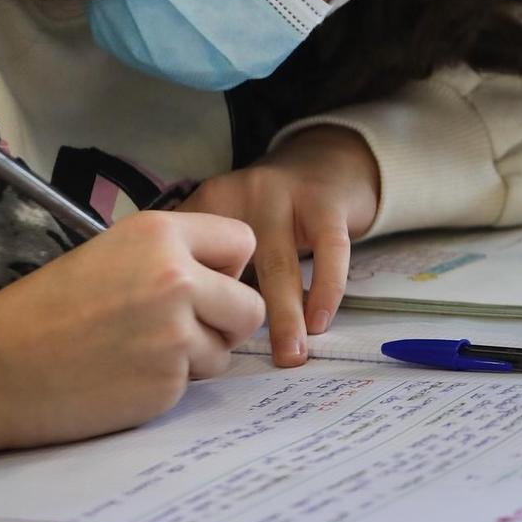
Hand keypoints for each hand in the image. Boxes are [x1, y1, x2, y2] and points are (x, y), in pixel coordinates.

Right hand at [0, 211, 263, 452]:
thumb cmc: (46, 309)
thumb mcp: (111, 252)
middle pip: (251, 304)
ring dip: (195, 356)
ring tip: (138, 350)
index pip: (243, 241)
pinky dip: (167, 384)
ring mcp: (175, 334)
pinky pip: (194, 384)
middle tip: (182, 327)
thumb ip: (173, 256)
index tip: (201, 281)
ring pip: (226, 349)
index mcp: (161, 234)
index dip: (226, 268)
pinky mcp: (167, 382)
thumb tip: (229, 274)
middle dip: (225, 320)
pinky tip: (124, 375)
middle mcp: (177, 278)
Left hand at [179, 125, 380, 366]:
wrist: (325, 160)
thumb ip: (210, 265)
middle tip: (231, 361)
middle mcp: (244, 194)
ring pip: (280, 264)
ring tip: (291, 355)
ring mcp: (287, 196)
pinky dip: (325, 288)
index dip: (192, 304)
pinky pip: (329, 250)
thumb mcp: (228, 222)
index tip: (191, 348)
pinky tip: (321, 321)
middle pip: (231, 265)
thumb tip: (195, 332)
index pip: (192, 259)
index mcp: (210, 203)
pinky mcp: (327, 202)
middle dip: (232, 318)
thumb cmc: (269, 210)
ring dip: (286, 316)